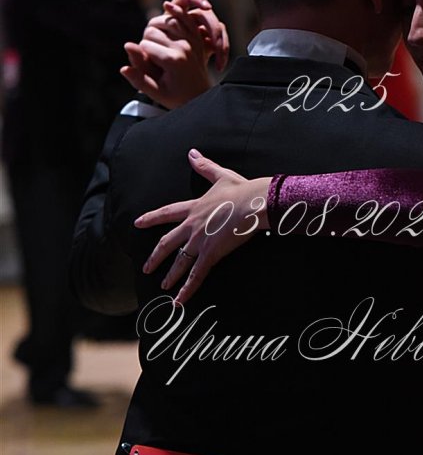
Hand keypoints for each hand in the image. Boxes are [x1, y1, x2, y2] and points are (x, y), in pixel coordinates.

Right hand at [121, 0, 228, 108]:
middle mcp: (183, 47)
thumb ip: (138, 77)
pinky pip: (185, 19)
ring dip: (156, 27)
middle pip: (153, 31)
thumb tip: (125, 56)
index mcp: (173, 60)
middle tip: (149, 56)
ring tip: (153, 40)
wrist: (199, 96)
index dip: (139, 54)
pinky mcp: (196, 38)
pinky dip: (176, 12)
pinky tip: (167, 7)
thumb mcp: (155, 92)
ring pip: (166, 22)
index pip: (144, 44)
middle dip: (146, 40)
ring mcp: (192, 41)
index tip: (145, 66)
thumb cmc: (175, 97)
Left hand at [135, 150, 270, 303]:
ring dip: (170, 276)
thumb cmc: (242, 190)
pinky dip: (187, 290)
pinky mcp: (211, 254)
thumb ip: (205, 166)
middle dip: (155, 256)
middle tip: (146, 267)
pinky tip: (178, 302)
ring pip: (180, 262)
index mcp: (195, 207)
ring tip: (163, 287)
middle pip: (167, 243)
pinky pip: (196, 275)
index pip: (167, 213)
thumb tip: (192, 153)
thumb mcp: (221, 176)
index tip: (137, 222)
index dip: (151, 218)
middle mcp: (192, 225)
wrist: (254, 202)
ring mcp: (200, 241)